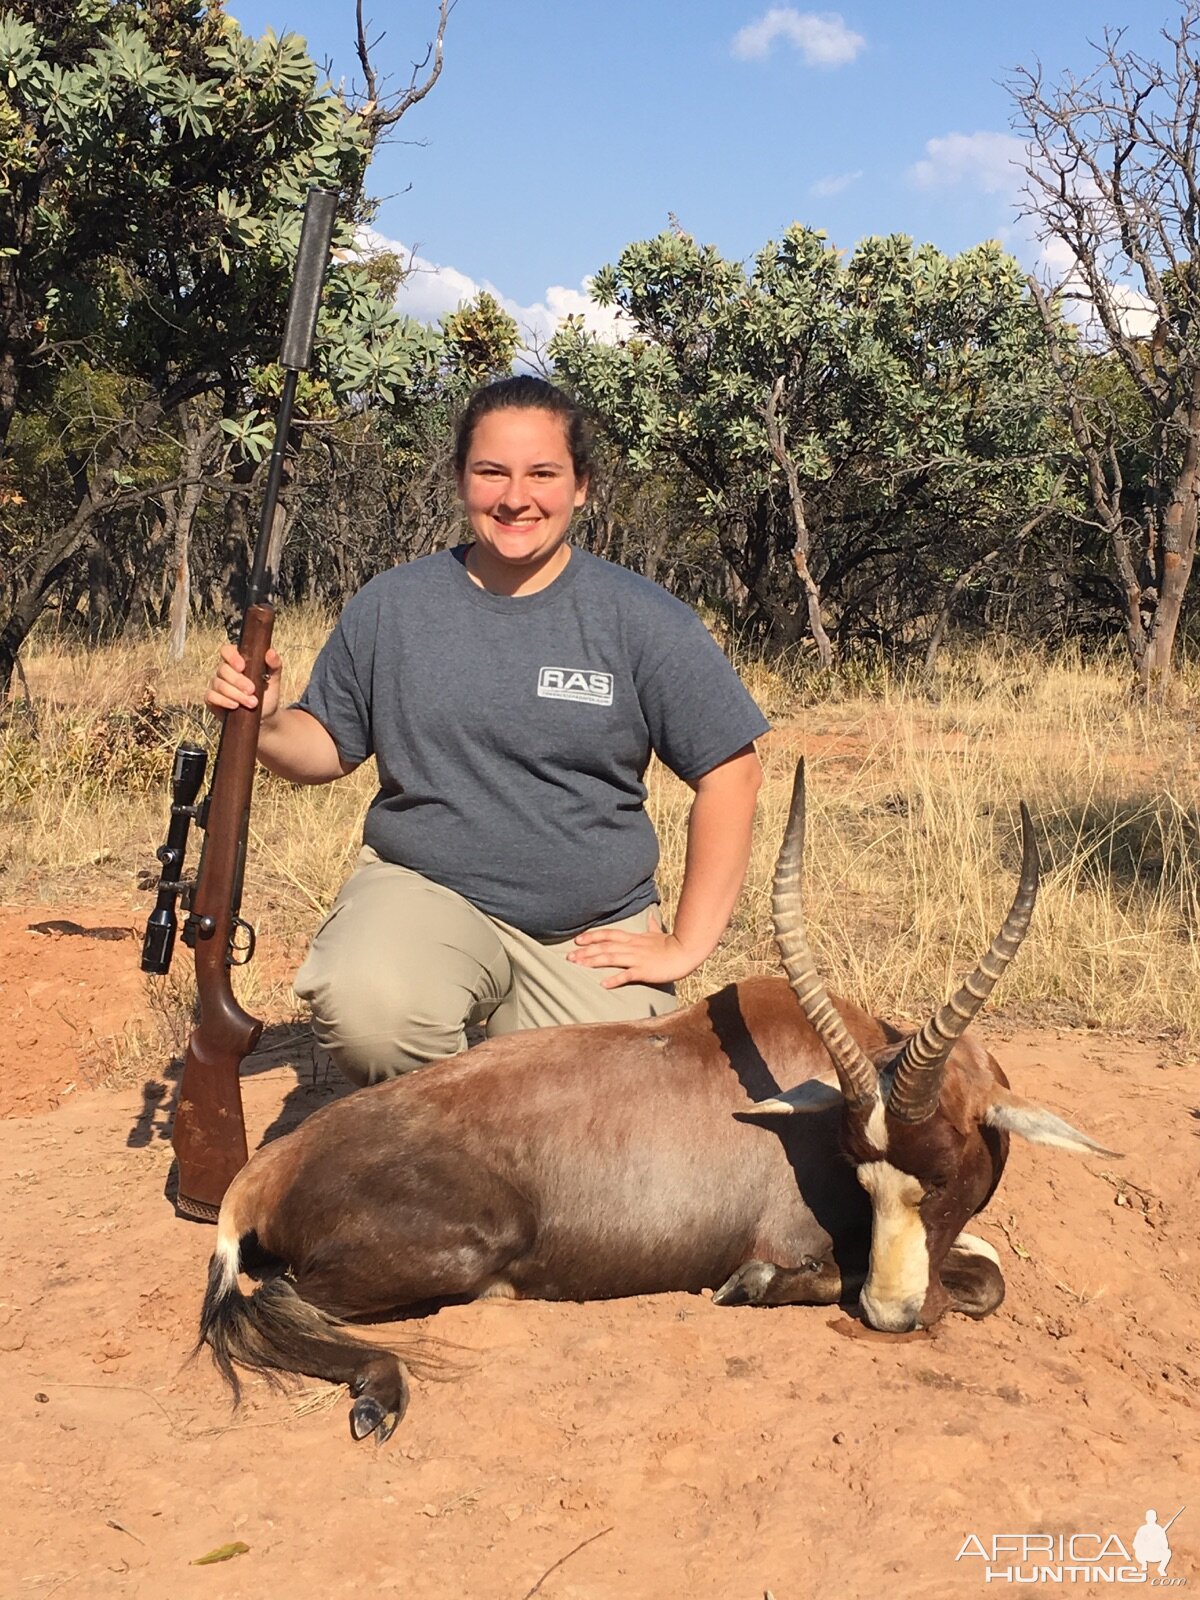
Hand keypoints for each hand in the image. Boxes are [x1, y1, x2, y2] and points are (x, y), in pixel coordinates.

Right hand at [205, 640, 282, 718]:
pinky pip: (211, 696)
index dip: (232, 657)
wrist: (264, 716)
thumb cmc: (266, 693)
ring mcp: (217, 684)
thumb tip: (270, 652)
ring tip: (252, 703)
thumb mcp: (274, 679)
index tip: (242, 667)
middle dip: (238, 681)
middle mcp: (224, 670)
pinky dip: (224, 701)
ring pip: (219, 684)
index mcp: (238, 661)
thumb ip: (274, 664)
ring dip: (236, 694)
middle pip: (223, 669)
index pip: (227, 650)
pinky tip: (235, 706)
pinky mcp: (213, 698)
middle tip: (252, 690)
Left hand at [567, 922, 703, 987]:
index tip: (578, 940)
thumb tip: (650, 917)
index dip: (592, 936)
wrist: (686, 952)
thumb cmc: (672, 944)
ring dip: (593, 961)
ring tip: (578, 966)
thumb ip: (651, 926)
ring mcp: (637, 958)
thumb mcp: (659, 933)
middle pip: (604, 947)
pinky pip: (627, 975)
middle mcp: (632, 947)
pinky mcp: (644, 971)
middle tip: (568, 957)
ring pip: (611, 958)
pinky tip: (603, 984)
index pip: (609, 934)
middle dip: (585, 951)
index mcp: (634, 939)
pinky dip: (615, 979)